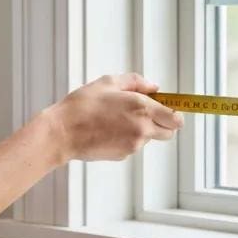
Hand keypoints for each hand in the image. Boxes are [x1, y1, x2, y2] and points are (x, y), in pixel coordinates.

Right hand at [46, 73, 182, 162]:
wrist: (62, 132)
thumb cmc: (82, 106)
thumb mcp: (108, 82)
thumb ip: (136, 82)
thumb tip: (153, 87)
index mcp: (142, 108)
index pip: (176, 118)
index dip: (175, 114)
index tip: (169, 108)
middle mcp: (142, 128)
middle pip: (168, 133)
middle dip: (162, 124)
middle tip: (145, 113)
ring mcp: (134, 145)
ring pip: (148, 138)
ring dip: (141, 130)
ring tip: (116, 119)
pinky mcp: (123, 155)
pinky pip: (133, 145)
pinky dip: (127, 138)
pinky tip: (108, 129)